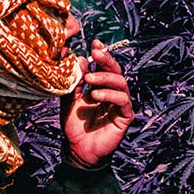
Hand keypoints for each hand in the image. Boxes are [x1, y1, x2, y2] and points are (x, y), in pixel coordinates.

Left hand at [60, 39, 134, 168]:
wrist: (78, 150)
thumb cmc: (74, 126)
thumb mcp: (69, 100)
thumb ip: (74, 82)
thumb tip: (80, 59)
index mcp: (101, 87)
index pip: (104, 66)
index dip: (102, 53)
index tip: (95, 42)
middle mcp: (113, 93)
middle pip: (116, 71)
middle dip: (106, 59)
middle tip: (95, 52)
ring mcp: (120, 105)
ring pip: (121, 83)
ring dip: (105, 78)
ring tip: (90, 79)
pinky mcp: (125, 117)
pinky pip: (123, 101)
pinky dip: (110, 95)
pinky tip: (95, 95)